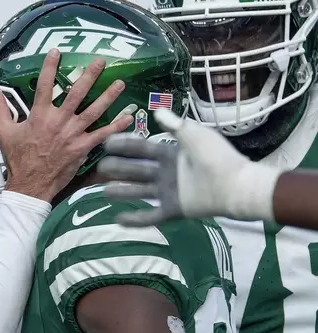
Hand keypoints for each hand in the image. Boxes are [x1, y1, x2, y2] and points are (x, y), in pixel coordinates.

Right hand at [0, 48, 133, 201]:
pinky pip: (102, 134)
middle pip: (77, 93)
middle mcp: (58, 121)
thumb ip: (0, 108)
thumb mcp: (4, 132)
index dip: (50, 66)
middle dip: (90, 75)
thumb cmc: (18, 159)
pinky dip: (116, 126)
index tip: (57, 52)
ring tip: (120, 84)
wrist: (30, 184)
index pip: (44, 84)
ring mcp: (72, 134)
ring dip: (108, 96)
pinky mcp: (82, 147)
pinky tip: (127, 117)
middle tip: (101, 62)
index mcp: (39, 115)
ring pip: (94, 110)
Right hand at [97, 109, 279, 225]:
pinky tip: (118, 219)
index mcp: (172, 154)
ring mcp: (169, 192)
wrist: (234, 185)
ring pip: (139, 191)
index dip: (125, 145)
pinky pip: (150, 216)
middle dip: (118, 168)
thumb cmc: (217, 157)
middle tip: (100, 167)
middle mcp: (167, 173)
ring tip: (103, 191)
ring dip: (121, 191)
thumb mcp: (195, 134)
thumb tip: (156, 112)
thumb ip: (175, 125)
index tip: (106, 142)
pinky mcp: (173, 209)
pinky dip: (135, 219)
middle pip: (136, 170)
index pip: (142, 148)